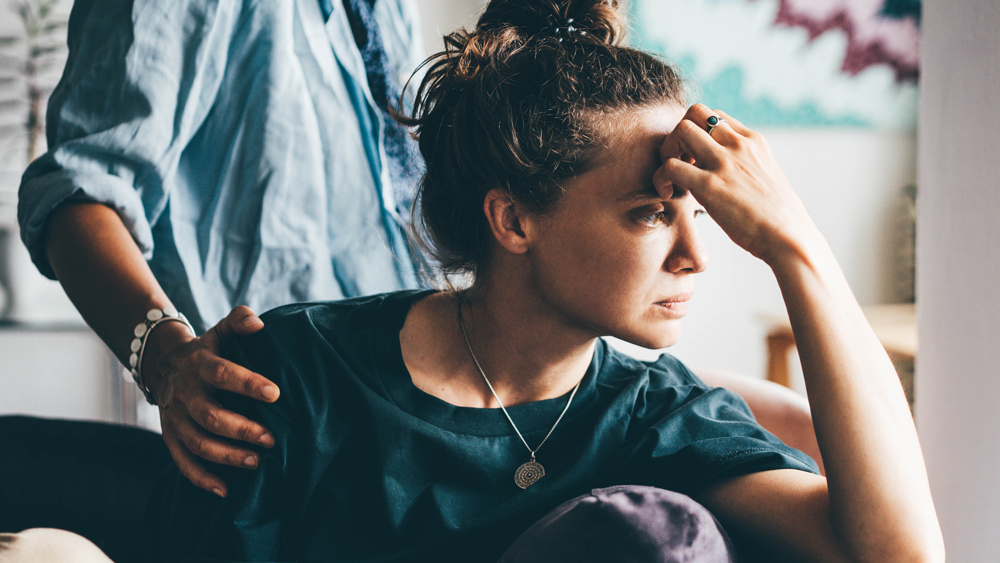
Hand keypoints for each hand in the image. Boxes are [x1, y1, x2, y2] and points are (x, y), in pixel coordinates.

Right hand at [141, 305, 278, 496]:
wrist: (164, 365)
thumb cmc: (208, 350)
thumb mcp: (220, 331)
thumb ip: (239, 321)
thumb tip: (258, 324)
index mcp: (199, 365)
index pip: (222, 373)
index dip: (247, 383)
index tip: (276, 393)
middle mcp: (184, 393)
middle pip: (209, 415)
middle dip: (241, 429)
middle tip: (271, 439)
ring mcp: (175, 418)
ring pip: (197, 442)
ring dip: (226, 456)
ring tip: (256, 462)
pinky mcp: (170, 436)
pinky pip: (182, 462)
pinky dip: (201, 478)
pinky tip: (225, 490)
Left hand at [654, 104, 821, 266]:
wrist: (789, 238)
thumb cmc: (778, 218)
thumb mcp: (767, 177)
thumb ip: (748, 166)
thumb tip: (737, 175)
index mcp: (753, 141)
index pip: (715, 116)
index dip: (699, 132)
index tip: (697, 158)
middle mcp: (737, 145)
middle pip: (695, 112)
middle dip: (679, 134)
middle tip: (680, 162)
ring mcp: (723, 163)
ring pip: (680, 130)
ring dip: (667, 150)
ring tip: (671, 177)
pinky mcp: (709, 186)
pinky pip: (670, 166)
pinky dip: (661, 178)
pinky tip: (668, 194)